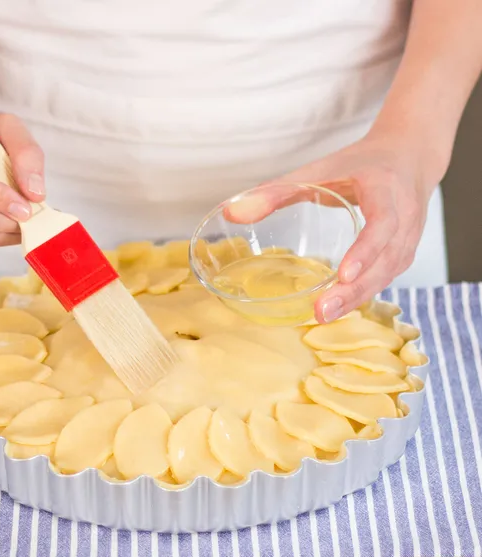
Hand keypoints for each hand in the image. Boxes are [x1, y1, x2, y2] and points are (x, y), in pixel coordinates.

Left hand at [226, 134, 441, 323]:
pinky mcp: (404, 253)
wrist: (409, 156)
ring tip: (325, 315)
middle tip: (323, 311)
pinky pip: (387, 277)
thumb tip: (230, 212)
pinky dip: (365, 294)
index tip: (343, 274)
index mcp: (387, 190)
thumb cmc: (361, 164)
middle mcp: (406, 217)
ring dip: (358, 298)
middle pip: (387, 260)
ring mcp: (410, 238)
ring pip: (389, 274)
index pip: (383, 223)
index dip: (366, 250)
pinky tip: (339, 307)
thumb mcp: (320, 169)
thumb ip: (276, 191)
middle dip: (356, 289)